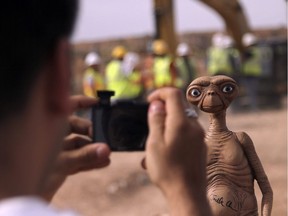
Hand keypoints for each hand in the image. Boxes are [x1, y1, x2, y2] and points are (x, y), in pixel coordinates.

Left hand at [41, 95, 110, 199]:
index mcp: (47, 125)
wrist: (23, 194)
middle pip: (77, 128)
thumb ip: (85, 156)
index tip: (98, 103)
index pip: (66, 106)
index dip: (83, 103)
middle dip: (92, 134)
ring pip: (79, 145)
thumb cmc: (34, 172)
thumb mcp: (62, 162)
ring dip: (93, 150)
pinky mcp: (61, 163)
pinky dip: (90, 160)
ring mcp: (57, 149)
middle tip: (104, 138)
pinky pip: (78, 158)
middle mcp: (52, 135)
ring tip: (107, 155)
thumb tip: (106, 150)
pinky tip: (103, 163)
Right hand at [144, 88, 210, 215]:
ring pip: (182, 120)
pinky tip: (166, 150)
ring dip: (168, 123)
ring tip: (156, 142)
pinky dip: (175, 134)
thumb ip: (156, 120)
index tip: (149, 101)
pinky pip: (187, 132)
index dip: (159, 93)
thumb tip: (157, 104)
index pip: (173, 94)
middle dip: (163, 109)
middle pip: (179, 106)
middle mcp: (194, 126)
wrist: (187, 194)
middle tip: (151, 124)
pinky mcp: (201, 145)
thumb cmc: (168, 170)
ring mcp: (200, 136)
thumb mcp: (155, 143)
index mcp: (181, 122)